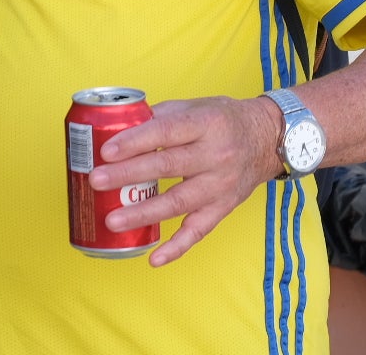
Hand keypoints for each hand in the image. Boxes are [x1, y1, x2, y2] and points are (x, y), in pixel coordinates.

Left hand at [90, 95, 284, 266]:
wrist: (269, 140)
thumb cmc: (222, 120)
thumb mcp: (193, 106)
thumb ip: (157, 116)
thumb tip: (116, 127)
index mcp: (204, 124)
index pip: (164, 132)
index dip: (134, 142)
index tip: (105, 151)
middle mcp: (215, 155)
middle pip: (167, 167)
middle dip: (128, 175)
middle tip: (96, 181)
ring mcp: (221, 185)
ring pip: (179, 202)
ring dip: (143, 213)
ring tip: (112, 220)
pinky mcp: (224, 208)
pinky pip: (199, 231)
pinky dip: (177, 247)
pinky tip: (154, 258)